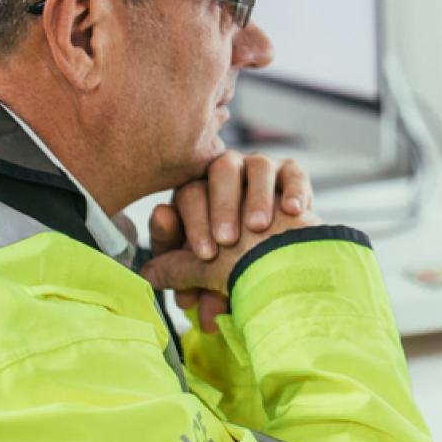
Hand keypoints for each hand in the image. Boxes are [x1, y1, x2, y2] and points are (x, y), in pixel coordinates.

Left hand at [148, 152, 314, 331]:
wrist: (290, 270)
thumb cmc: (237, 271)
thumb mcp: (204, 273)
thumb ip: (177, 270)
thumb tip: (148, 274)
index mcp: (199, 193)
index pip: (190, 193)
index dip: (194, 222)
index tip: (205, 253)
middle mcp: (228, 174)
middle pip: (220, 172)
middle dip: (222, 207)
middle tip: (227, 241)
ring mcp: (261, 170)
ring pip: (257, 167)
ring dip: (256, 196)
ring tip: (258, 227)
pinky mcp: (291, 174)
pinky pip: (293, 173)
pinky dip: (294, 189)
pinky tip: (293, 210)